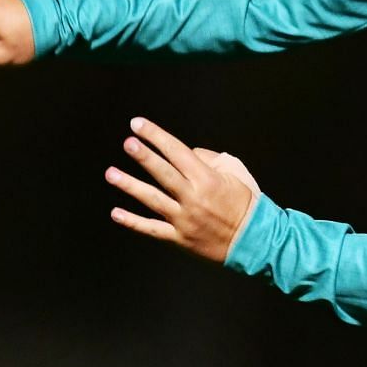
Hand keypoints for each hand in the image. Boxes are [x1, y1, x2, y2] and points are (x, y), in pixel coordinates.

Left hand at [104, 116, 259, 262]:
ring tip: (111, 174)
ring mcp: (184, 219)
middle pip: (163, 173)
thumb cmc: (246, 203)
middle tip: (128, 143)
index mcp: (207, 178)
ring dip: (130, 185)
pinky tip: (116, 213)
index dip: (156, 136)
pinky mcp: (180, 237)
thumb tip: (187, 152)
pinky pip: (152, 229)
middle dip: (144, 156)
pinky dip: (133, 222)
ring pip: (152, 199)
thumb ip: (210, 158)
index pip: (177, 151)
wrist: (254, 240)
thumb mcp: (236, 171)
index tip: (138, 125)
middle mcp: (193, 197)